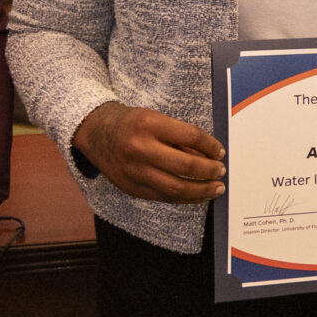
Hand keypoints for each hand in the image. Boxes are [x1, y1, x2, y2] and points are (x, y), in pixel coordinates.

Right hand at [75, 102, 224, 203]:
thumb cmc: (131, 123)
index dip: (210, 146)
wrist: (96, 133)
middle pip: (185, 166)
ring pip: (176, 188)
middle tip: (221, 171)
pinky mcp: (132, 188)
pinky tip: (198, 195)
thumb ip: (180, 137)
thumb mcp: (154, 118)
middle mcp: (140, 149)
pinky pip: (164, 197)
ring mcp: (134, 172)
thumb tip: (209, 156)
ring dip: (202, 190)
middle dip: (209, 171)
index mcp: (148, 124)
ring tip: (216, 188)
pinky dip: (185, 198)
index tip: (220, 151)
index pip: (190, 136)